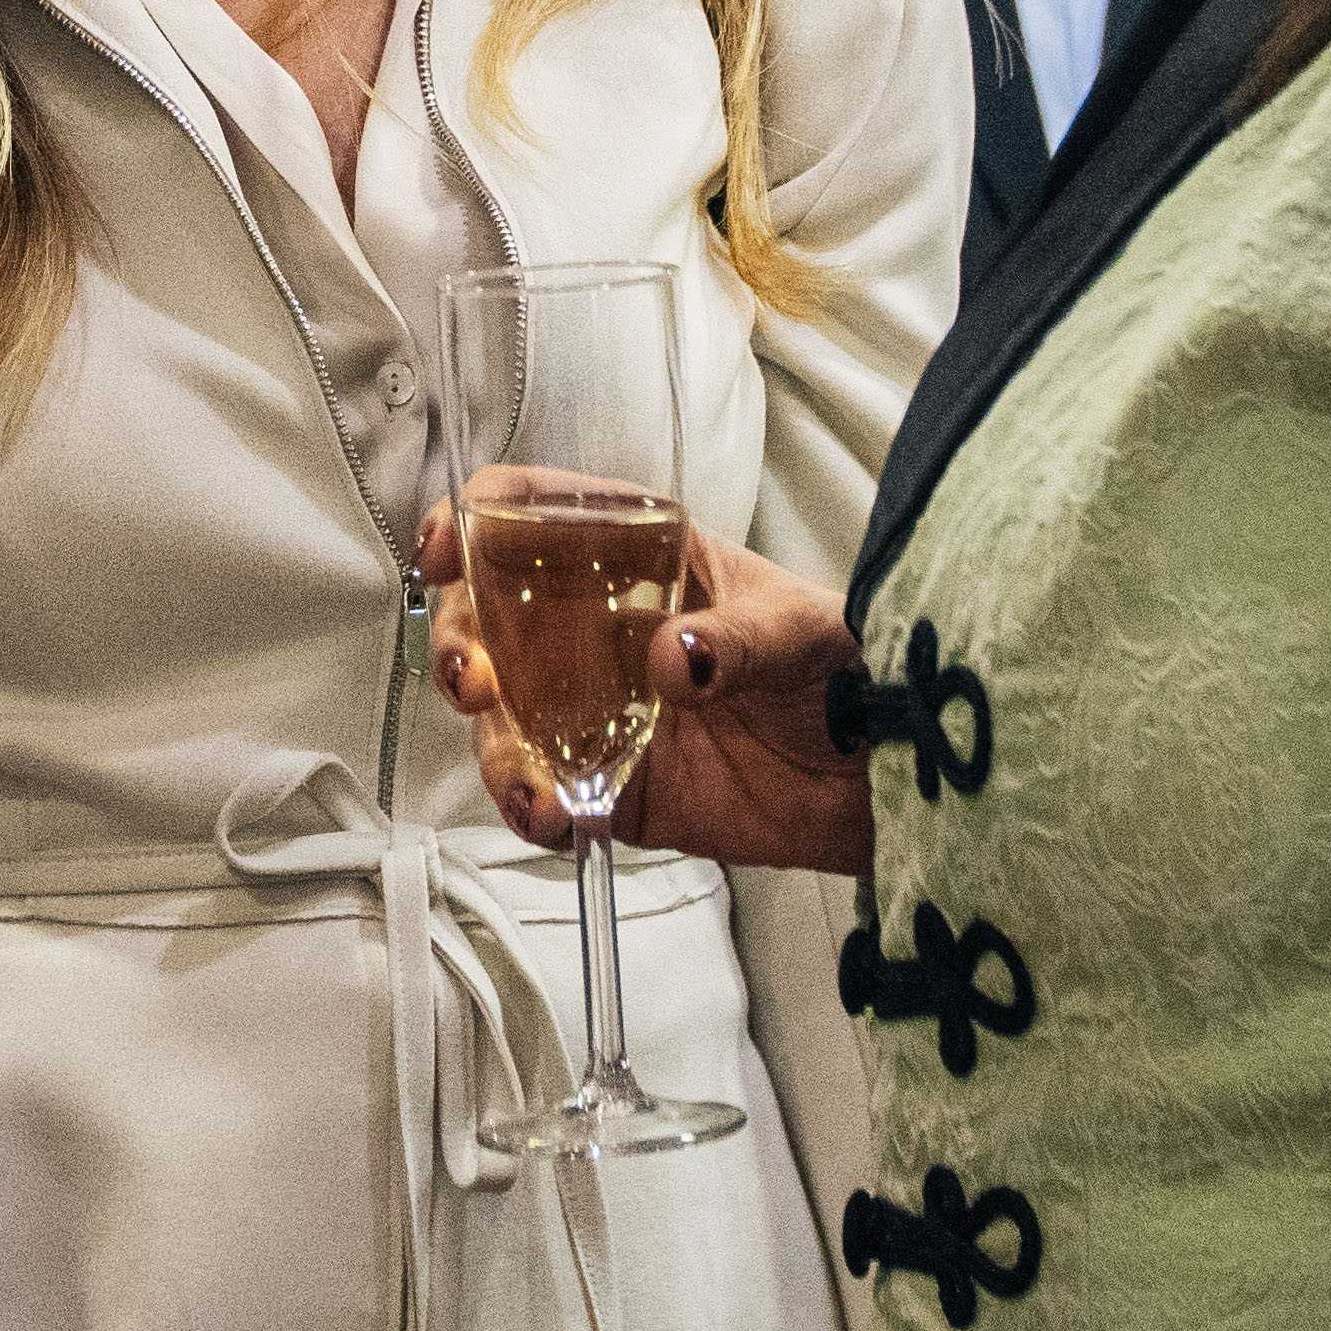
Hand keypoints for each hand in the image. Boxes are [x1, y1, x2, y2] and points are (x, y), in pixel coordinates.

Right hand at [420, 500, 872, 876]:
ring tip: (520, 775)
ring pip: (503, 714)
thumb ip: (739, 641)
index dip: (476, 522)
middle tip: (473, 679)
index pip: (533, 514)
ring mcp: (598, 710)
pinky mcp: (611, 786)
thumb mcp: (802, 630)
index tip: (449, 550)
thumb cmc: (845, 667)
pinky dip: (531, 806)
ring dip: (489, 740)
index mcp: (638, 559)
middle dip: (459, 641)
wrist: (881, 777)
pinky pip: (548, 793)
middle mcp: (599, 630)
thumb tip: (671, 660)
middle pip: (490, 617)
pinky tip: (548, 815)